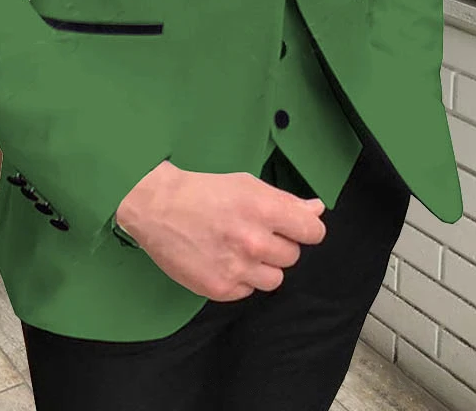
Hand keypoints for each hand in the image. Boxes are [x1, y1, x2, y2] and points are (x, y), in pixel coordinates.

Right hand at [115, 160, 326, 301]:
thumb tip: (316, 210)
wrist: (159, 207)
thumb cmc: (205, 191)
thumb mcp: (248, 185)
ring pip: (275, 278)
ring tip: (240, 249)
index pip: (313, 231)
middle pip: (293, 256)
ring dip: (263, 266)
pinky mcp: (220, 289)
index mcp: (264, 210)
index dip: (306, 228)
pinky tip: (224, 260)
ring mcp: (237, 268)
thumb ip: (286, 201)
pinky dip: (240, 279)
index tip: (296, 227)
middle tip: (255, 233)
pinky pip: (248, 291)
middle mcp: (253, 242)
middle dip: (278, 244)